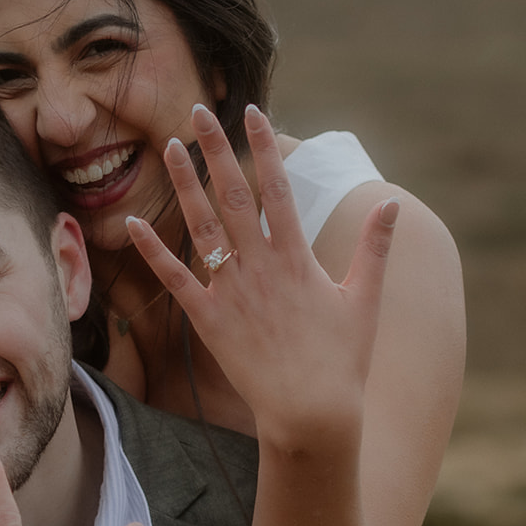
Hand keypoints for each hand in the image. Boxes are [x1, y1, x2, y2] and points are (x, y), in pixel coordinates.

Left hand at [126, 104, 397, 454]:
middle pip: (234, 196)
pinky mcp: (209, 321)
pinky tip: (134, 223)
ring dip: (184, 186)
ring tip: (168, 149)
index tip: (253, 113)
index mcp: (297, 257)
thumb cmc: (342, 361)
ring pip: (202, 228)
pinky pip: (176, 279)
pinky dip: (154, 252)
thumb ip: (374, 249)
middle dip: (215, 151)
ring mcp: (233, 292)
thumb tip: (391, 206)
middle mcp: (261, 267)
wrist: (312, 413)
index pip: (278, 188)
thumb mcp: (365, 300)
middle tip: (198, 112)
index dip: (264, 147)